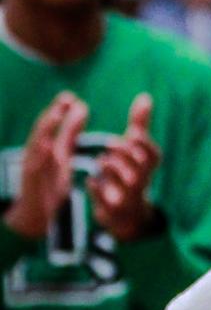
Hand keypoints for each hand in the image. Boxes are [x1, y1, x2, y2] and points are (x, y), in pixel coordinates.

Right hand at [4, 93, 87, 239]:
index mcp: (47, 145)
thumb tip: (80, 107)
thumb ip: (70, 132)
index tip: (72, 97)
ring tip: (57, 112)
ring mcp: (32, 164)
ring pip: (37, 142)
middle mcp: (37, 152)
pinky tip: (47, 142)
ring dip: (46, 127)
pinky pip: (34, 164)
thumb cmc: (49, 180)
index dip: (60, 110)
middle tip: (67, 97)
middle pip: (43, 129)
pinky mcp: (30, 178)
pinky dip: (39, 153)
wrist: (35, 212)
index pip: (53, 124)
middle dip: (54, 113)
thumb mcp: (63, 153)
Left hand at [88, 95, 160, 242]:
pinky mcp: (112, 209)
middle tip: (109, 144)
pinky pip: (102, 195)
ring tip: (101, 162)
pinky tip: (91, 181)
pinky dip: (95, 186)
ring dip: (110, 167)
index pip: (152, 152)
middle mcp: (143, 182)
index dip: (142, 141)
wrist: (127, 211)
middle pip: (139, 164)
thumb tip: (145, 96)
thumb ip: (140, 123)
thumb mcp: (137, 149)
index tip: (132, 132)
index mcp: (150, 166)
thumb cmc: (131, 171)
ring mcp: (129, 197)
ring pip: (124, 180)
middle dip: (124, 151)